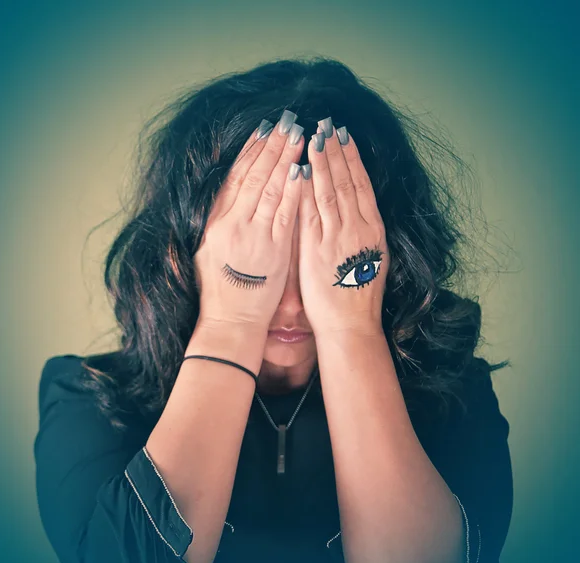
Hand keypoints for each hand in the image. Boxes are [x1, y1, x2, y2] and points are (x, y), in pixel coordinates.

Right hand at [194, 110, 304, 328]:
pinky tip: (302, 170)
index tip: (263, 130)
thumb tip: (232, 197)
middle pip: (253, 176)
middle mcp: (231, 224)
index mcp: (215, 223)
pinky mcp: (273, 250)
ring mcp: (252, 236)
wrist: (229, 323)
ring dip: (284, 159)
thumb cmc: (221, 291)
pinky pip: (285, 214)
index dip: (250, 151)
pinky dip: (293, 191)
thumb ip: (221, 223)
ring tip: (298, 135)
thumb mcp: (210, 252)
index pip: (234, 178)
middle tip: (287, 121)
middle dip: (272, 147)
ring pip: (269, 189)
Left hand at [298, 119, 389, 336]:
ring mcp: (337, 237)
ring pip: (330, 192)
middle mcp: (358, 229)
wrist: (351, 326)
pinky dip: (307, 190)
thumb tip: (357, 211)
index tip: (344, 136)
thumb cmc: (359, 298)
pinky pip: (311, 213)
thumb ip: (363, 233)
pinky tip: (302, 170)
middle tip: (327, 124)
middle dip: (336, 151)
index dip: (352, 158)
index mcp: (373, 230)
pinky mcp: (317, 249)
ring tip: (315, 137)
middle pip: (346, 182)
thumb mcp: (371, 260)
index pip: (361, 186)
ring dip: (322, 162)